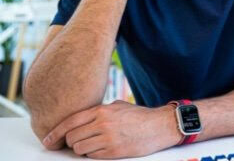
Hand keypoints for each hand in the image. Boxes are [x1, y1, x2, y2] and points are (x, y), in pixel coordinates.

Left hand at [42, 100, 181, 158]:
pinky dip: (92, 154)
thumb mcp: (117, 106)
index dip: (55, 132)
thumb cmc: (138, 115)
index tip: (47, 140)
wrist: (158, 126)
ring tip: (91, 143)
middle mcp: (103, 124)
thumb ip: (99, 111)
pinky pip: (92, 156)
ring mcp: (108, 139)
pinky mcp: (113, 152)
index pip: (71, 121)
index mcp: (102, 110)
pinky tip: (100, 148)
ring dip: (81, 148)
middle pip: (72, 137)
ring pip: (79, 148)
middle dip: (70, 141)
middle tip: (75, 141)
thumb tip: (82, 119)